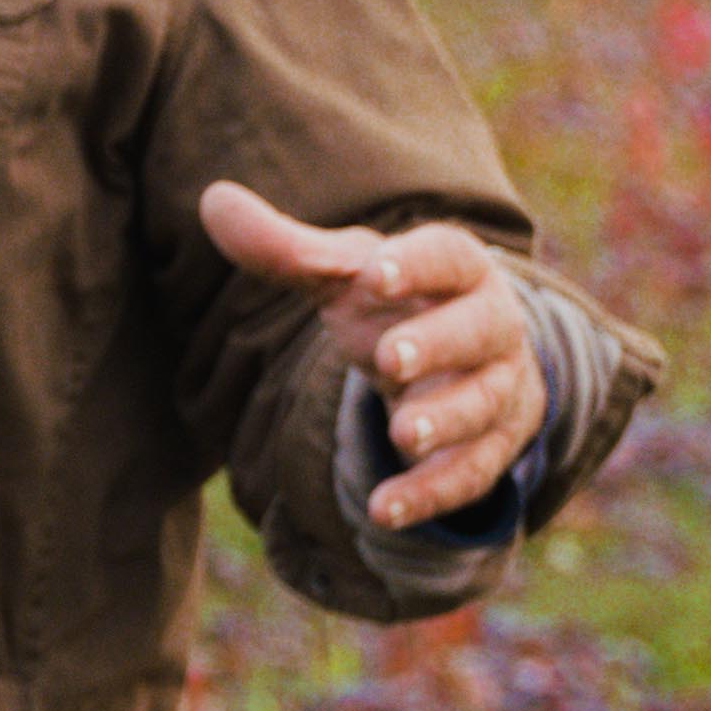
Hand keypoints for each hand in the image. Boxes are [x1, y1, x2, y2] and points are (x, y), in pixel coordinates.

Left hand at [196, 179, 550, 529]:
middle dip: (436, 344)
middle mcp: (491, 325)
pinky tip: (381, 510)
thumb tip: (212, 200)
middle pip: (478, 330)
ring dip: (445, 421)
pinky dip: (429, 495)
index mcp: (458, 269)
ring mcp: (498, 388)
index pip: (448, 256)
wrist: (454, 361)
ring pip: (484, 404)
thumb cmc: (393, 304)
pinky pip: (470, 474)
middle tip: (388, 360)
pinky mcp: (492, 447)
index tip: (374, 273)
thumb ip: (285, 249)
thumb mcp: (342, 275)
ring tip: (402, 434)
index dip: (416, 264)